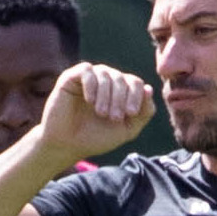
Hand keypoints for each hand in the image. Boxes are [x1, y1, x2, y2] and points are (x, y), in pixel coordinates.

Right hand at [36, 63, 157, 161]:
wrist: (67, 145)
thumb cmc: (96, 138)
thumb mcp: (126, 129)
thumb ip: (143, 113)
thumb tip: (149, 89)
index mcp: (120, 91)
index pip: (135, 83)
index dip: (136, 96)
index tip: (130, 114)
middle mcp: (106, 81)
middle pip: (121, 79)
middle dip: (120, 99)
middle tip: (113, 117)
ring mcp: (89, 78)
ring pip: (106, 74)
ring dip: (106, 95)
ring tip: (100, 113)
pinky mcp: (71, 77)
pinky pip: (87, 70)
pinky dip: (91, 85)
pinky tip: (90, 101)